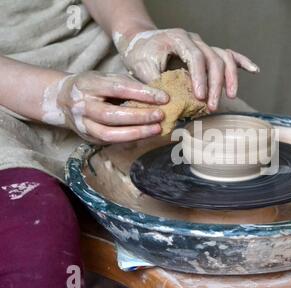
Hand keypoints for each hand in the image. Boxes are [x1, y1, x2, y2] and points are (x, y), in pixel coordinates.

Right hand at [45, 71, 169, 143]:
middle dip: (139, 116)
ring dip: (136, 133)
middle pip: (111, 114)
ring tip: (157, 129)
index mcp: (88, 84)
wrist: (62, 99)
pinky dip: (131, 139)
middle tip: (161, 115)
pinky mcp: (88, 137)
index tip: (163, 97)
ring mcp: (83, 124)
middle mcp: (82, 105)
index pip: (118, 88)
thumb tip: (158, 94)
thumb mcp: (106, 77)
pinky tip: (146, 135)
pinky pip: (111, 141)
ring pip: (109, 133)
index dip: (142, 93)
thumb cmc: (92, 86)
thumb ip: (129, 84)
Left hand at [114, 28, 259, 110]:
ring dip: (230, 78)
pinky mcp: (207, 52)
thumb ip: (156, 83)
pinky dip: (241, 62)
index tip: (200, 97)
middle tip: (212, 106)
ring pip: (224, 57)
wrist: (140, 40)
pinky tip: (254, 70)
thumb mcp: (141, 67)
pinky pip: (228, 55)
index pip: (196, 57)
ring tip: (231, 97)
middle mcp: (195, 40)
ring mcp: (203, 45)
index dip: (200, 78)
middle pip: (214, 59)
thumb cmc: (139, 53)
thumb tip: (168, 102)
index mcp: (179, 39)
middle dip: (216, 84)